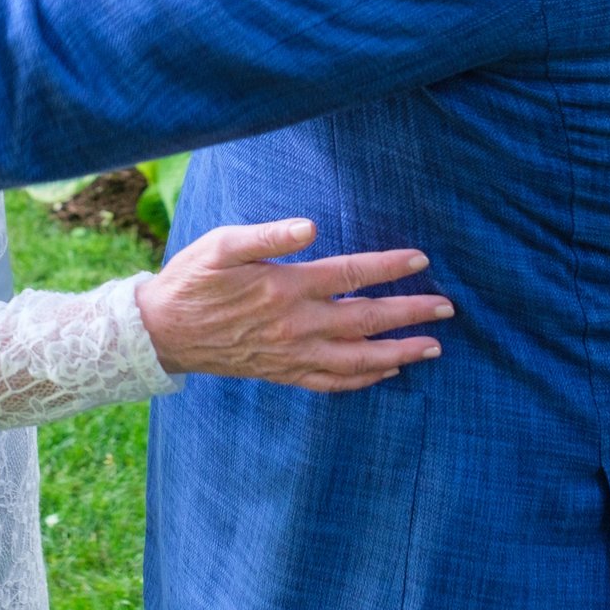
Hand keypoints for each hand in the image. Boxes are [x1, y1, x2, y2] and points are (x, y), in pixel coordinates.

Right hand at [133, 219, 450, 392]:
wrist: (163, 332)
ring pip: (358, 359)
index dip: (388, 267)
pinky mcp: (283, 373)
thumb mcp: (222, 245)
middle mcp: (296, 326)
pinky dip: (364, 379)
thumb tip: (310, 227)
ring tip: (433, 348)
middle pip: (366, 320)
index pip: (350, 274)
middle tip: (447, 309)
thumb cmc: (193, 280)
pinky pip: (333, 382)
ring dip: (399, 352)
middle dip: (410, 313)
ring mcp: (292, 354)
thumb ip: (268, 235)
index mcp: (286, 288)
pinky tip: (385, 372)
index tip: (421, 260)